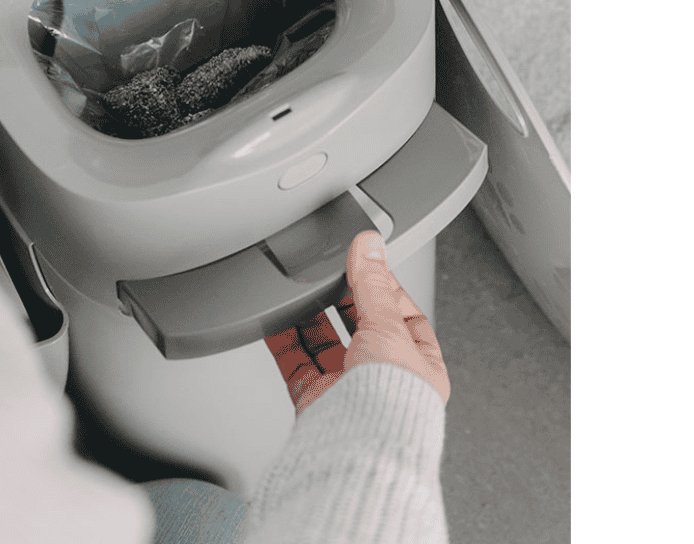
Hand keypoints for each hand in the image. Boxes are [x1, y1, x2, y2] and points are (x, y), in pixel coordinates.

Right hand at [264, 231, 449, 413]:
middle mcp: (384, 379)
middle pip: (360, 327)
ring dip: (310, 315)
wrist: (360, 449)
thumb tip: (370, 245)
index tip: (363, 262)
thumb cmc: (393, 404)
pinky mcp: (316, 400)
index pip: (404, 315)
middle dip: (342, 300)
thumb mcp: (387, 326)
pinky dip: (283, 339)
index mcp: (419, 366)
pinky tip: (274, 318)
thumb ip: (372, 282)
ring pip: (325, 342)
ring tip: (299, 289)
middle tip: (327, 272)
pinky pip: (296, 361)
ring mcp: (349, 390)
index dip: (384, 287)